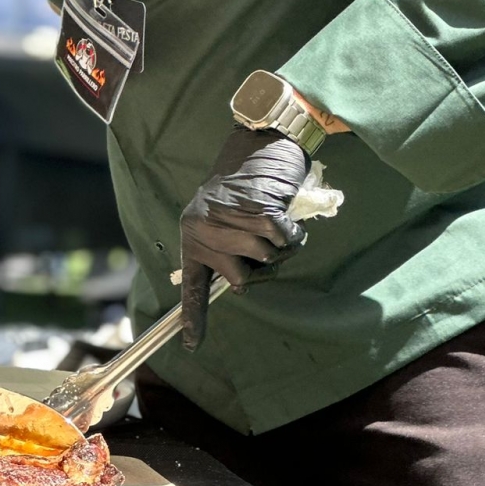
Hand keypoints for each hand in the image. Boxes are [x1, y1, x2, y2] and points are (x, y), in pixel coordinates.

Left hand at [179, 128, 309, 352]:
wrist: (262, 139)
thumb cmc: (249, 183)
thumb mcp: (226, 217)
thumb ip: (226, 248)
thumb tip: (236, 285)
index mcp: (191, 233)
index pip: (193, 284)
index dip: (194, 318)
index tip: (192, 346)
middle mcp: (203, 228)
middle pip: (241, 280)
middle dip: (259, 263)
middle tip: (261, 232)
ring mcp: (229, 220)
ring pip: (266, 259)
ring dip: (278, 243)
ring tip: (272, 214)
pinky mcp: (257, 211)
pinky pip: (284, 242)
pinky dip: (293, 232)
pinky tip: (285, 210)